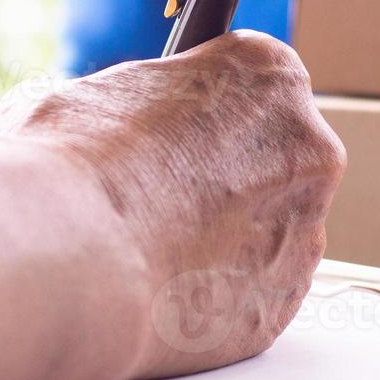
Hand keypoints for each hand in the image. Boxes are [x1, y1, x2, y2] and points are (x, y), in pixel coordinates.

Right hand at [0, 31, 345, 379]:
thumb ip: (129, 109)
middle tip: (161, 198)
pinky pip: (255, 294)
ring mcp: (305, 232)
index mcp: (269, 75)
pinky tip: (163, 294)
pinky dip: (218, 297)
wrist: (70, 262)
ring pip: (272, 232)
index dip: (209, 111)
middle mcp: (309, 148)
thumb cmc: (73, 166)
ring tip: (150, 254)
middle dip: (226, 177)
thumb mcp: (87, 98)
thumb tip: (102, 130)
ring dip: (224, 240)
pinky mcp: (284, 304)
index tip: (176, 131)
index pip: (256, 82)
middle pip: (277, 158)